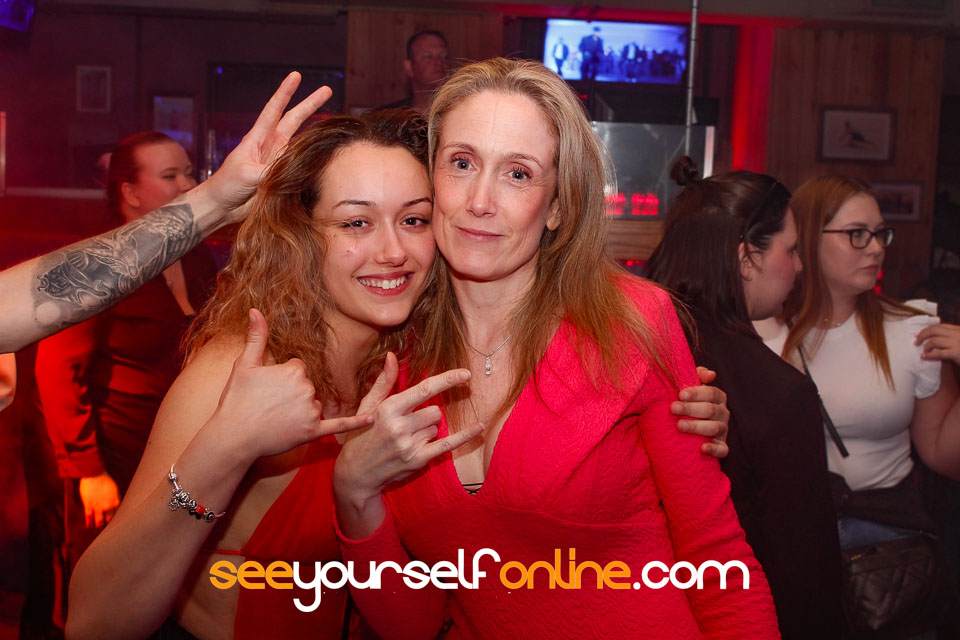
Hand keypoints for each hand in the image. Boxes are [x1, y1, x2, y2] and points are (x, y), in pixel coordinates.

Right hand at [78, 473, 119, 527]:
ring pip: (99, 521)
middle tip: (108, 531)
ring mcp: (98, 507)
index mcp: (116, 502)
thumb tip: (117, 506)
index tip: (116, 524)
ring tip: (98, 530)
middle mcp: (108, 506)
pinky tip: (89, 527)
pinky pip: (89, 517)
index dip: (117, 520)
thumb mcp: (115, 489)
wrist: (95, 475)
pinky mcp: (89, 506)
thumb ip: (116, 499)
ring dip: (98, 526)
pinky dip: (89, 523)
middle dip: (109, 526)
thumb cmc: (106, 480)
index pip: (118, 514)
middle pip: (109, 520)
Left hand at [196, 72, 332, 224]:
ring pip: (303, 143)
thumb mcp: (245, 174)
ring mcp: (279, 162)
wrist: (223, 206)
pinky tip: (328, 157)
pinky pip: (303, 166)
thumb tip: (290, 168)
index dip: (285, 92)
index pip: (274, 110)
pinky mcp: (284, 178)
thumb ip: (267, 170)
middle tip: (327, 90)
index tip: (296, 76)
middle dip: (310, 104)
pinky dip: (315, 161)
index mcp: (257, 139)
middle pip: (294, 120)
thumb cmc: (226, 185)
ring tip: (334, 124)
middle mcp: (271, 147)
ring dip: (317, 134)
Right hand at [211, 309, 372, 461]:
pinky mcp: (313, 432)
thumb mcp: (244, 365)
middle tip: (270, 405)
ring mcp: (311, 411)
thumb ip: (256, 337)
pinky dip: (356, 423)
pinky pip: (339, 425)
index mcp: (295, 370)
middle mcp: (308, 389)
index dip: (284, 378)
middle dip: (294, 394)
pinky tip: (372, 419)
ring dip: (302, 410)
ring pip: (316, 404)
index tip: (269, 388)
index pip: (300, 368)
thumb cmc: (236, 400)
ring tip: (276, 419)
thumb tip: (256, 310)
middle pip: (309, 386)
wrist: (233, 437)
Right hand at [334, 353, 482, 505]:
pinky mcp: (417, 460)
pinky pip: (447, 444)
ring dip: (428, 431)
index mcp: (388, 408)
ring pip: (437, 427)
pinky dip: (464, 436)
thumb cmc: (361, 435)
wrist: (355, 473)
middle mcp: (399, 426)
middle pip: (435, 411)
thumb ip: (384, 381)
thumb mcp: (368, 406)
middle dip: (427, 416)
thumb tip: (391, 356)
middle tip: (407, 426)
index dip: (447, 380)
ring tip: (405, 440)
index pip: (424, 389)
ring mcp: (409, 444)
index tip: (465, 374)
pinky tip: (479, 427)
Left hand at [671, 366, 729, 458]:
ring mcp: (723, 430)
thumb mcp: (688, 387)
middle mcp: (723, 412)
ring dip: (696, 427)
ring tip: (679, 425)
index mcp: (717, 397)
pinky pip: (722, 449)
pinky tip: (702, 448)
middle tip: (673, 409)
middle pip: (710, 410)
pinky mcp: (721, 446)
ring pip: (714, 428)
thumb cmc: (685, 403)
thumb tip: (710, 374)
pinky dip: (714, 449)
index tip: (680, 394)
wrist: (682, 429)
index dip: (696, 393)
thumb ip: (696, 375)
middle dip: (691, 409)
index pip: (711, 393)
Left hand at [916, 323, 959, 365]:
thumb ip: (950, 337)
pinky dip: (929, 355)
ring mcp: (958, 343)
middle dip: (923, 335)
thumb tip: (931, 338)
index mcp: (958, 329)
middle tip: (916, 342)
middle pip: (934, 330)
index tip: (917, 334)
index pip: (940, 326)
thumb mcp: (958, 341)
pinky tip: (924, 357)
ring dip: (925, 346)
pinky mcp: (957, 353)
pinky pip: (939, 353)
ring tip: (922, 352)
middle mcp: (958, 333)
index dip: (927, 330)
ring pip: (934, 341)